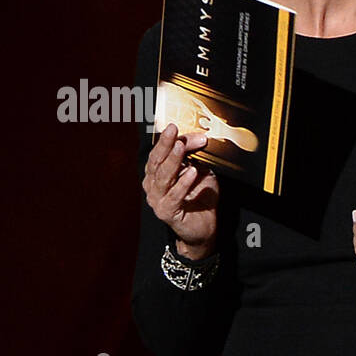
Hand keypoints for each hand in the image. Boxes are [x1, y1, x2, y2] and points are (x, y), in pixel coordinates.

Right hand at [143, 123, 218, 255]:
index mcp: (156, 173)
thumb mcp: (200, 171)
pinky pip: (174, 196)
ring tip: (181, 147)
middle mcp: (153, 185)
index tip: (177, 127)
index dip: (168, 140)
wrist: (203, 228)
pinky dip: (183, 183)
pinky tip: (192, 172)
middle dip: (165, 144)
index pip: (160, 152)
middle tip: (173, 131)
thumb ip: (196, 156)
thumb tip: (200, 137)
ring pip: (163, 177)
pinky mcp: (166, 212)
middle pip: (156, 161)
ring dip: (172, 160)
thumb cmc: (199, 198)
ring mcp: (157, 199)